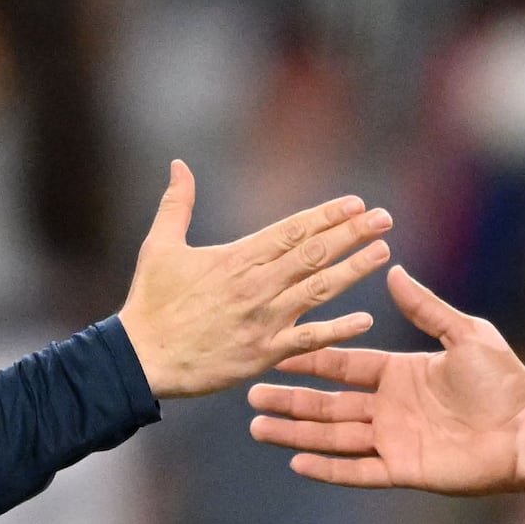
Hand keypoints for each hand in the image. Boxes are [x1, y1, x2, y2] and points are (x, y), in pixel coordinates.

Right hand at [117, 163, 387, 400]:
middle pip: (313, 253)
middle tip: (384, 219)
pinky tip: (365, 319)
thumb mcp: (159, 246)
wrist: (140, 359)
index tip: (356, 204)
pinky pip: (308, 340)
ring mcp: (262, 320)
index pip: (292, 230)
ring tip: (383, 253)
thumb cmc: (150, 303)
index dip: (327, 216)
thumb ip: (177, 204)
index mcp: (236, 258)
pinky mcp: (262, 354)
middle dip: (352, 234)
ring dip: (353, 271)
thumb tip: (179, 164)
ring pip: (318, 290)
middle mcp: (256, 285)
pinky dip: (336, 330)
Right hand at [247, 266, 524, 494]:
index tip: (276, 350)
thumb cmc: (505, 382)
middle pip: (328, 404)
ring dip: (296, 434)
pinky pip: (358, 471)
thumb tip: (394, 271)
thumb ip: (426, 308)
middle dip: (289, 400)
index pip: (344, 366)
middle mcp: (391, 408)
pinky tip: (297, 464)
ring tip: (258, 429)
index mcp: (400, 374)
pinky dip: (328, 469)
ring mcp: (394, 441)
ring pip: (333, 437)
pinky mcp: (403, 470)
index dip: (310, 359)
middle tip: (250, 396)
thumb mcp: (465, 335)